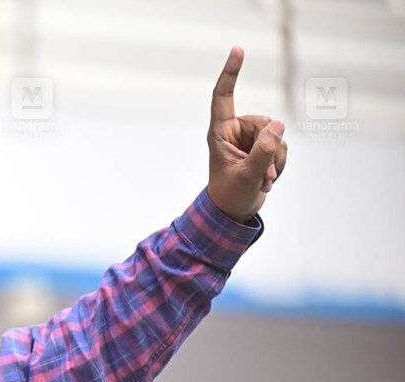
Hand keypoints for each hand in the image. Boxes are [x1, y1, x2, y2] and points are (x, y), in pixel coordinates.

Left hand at [206, 46, 288, 223]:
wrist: (233, 212)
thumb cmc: (230, 195)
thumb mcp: (247, 176)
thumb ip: (264, 152)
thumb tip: (279, 125)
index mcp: (220, 132)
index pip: (223, 97)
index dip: (231, 73)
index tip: (238, 49)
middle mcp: (234, 131)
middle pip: (264, 122)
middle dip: (271, 148)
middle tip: (264, 175)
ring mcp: (250, 139)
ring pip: (277, 135)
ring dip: (276, 160)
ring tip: (263, 179)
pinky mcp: (263, 147)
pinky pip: (283, 147)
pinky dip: (280, 164)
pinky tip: (269, 179)